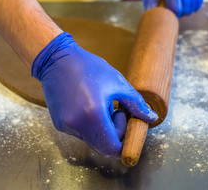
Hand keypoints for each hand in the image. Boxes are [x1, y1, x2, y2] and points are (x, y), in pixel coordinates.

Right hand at [32, 32, 157, 156]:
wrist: (56, 60)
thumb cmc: (88, 67)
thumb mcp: (116, 82)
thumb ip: (136, 104)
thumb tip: (150, 117)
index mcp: (93, 114)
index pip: (112, 148)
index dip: (123, 141)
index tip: (124, 121)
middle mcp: (77, 124)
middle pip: (102, 147)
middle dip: (113, 134)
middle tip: (114, 112)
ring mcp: (66, 125)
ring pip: (91, 140)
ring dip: (100, 129)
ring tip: (99, 105)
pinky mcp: (59, 123)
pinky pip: (79, 133)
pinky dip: (88, 125)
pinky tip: (86, 105)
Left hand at [141, 0, 204, 16]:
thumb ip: (149, 1)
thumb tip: (153, 17)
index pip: (175, 8)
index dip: (170, 15)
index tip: (164, 12)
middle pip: (185, 9)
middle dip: (177, 14)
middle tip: (168, 8)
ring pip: (193, 8)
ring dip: (184, 11)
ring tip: (175, 4)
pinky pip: (198, 3)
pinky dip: (191, 6)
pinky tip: (183, 1)